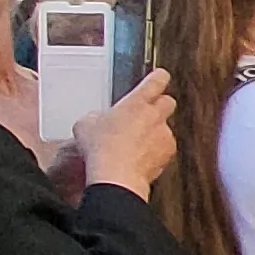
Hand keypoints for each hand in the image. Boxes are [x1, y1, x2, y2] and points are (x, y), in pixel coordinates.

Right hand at [71, 70, 178, 197]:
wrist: (117, 177)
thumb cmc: (101, 150)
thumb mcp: (86, 125)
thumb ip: (96, 117)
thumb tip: (97, 121)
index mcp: (136, 103)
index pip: (156, 81)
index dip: (158, 78)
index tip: (159, 76)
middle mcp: (155, 116)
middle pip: (168, 101)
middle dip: (159, 105)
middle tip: (145, 113)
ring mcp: (164, 136)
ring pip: (165, 128)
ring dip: (154, 132)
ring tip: (135, 144)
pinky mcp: (168, 155)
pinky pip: (164, 148)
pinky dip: (155, 151)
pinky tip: (139, 158)